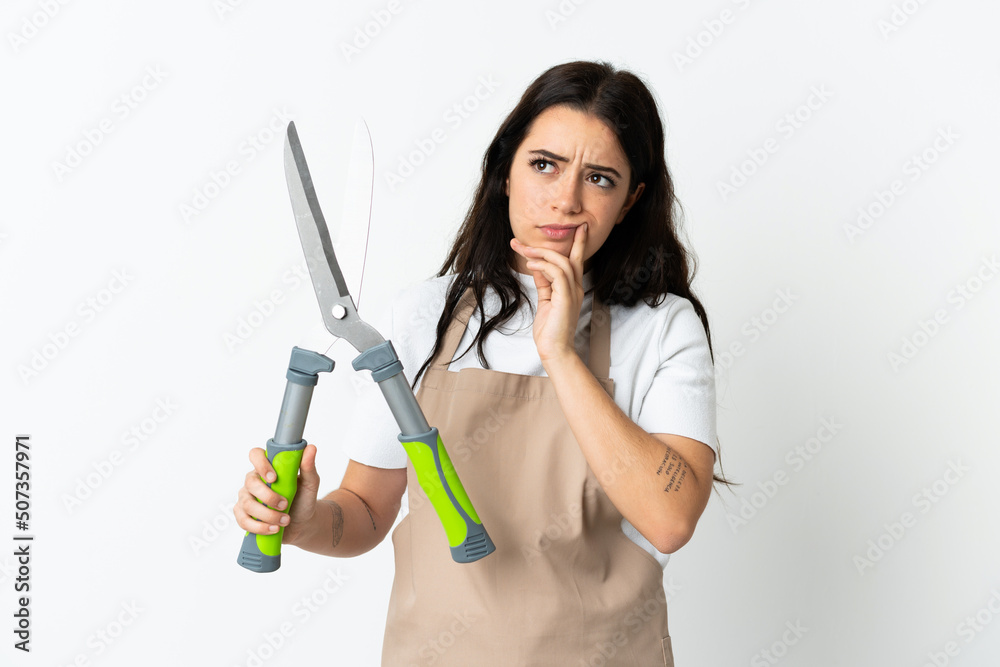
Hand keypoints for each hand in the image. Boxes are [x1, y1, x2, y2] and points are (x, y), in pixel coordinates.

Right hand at [233, 444, 319, 545]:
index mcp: (268, 467)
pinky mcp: (244, 516)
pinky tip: (273, 528)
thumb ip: (308, 466)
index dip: (261, 464)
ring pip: (247, 504)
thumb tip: (310, 448)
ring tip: (285, 520)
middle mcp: (254, 481)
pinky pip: (243, 521)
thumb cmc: (304, 500)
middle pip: (250, 483)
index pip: (255, 455)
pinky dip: (260, 527)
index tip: (274, 478)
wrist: (303, 524)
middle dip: (269, 497)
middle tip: (285, 504)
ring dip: (268, 515)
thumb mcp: (310, 483)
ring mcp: (247, 498)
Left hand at [509, 223, 587, 364]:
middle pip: (573, 258)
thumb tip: (537, 265)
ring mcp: (573, 293)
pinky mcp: (566, 298)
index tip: (577, 229)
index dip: (577, 244)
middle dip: (560, 242)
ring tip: (524, 248)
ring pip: (563, 263)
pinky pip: (557, 274)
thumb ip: (544, 282)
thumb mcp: (545, 300)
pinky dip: (543, 265)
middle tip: (535, 233)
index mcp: (573, 289)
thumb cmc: (550, 329)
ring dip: (542, 252)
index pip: (576, 262)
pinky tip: (530, 263)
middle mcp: (576, 288)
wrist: (554, 350)